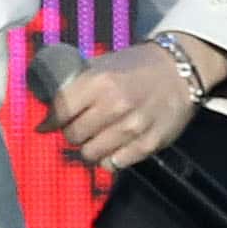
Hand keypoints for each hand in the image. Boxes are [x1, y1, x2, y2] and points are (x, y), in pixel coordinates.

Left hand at [47, 35, 224, 173]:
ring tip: (94, 139)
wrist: (181, 69)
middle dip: (71, 134)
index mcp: (99, 81)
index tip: (45, 126)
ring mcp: (134, 126)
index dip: (50, 121)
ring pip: (91, 154)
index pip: (60, 111)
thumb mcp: (103, 64)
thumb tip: (46, 109)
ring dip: (88, 149)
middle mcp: (115, 104)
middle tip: (76, 128)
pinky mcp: (150, 143)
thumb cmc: (136, 65)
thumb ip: (76, 85)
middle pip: (73, 136)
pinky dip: (108, 159)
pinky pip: (115, 164)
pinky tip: (111, 148)